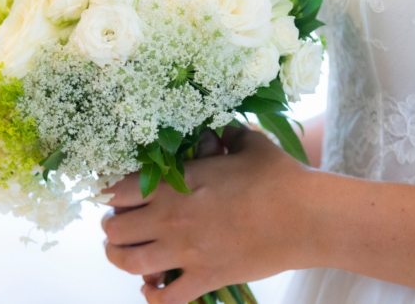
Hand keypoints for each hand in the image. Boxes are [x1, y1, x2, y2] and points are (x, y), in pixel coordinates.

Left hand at [101, 126, 314, 303]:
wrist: (306, 216)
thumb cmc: (279, 176)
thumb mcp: (249, 143)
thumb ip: (227, 133)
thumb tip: (221, 128)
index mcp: (175, 183)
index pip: (117, 192)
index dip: (108, 195)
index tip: (111, 196)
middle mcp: (171, 218)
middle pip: (114, 230)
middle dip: (111, 228)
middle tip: (119, 225)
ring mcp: (186, 251)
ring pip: (130, 263)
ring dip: (120, 259)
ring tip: (124, 255)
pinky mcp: (205, 277)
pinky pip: (165, 298)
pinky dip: (152, 296)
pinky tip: (152, 288)